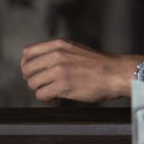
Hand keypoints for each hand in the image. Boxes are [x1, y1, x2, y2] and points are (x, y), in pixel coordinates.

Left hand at [20, 38, 141, 103]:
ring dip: (40, 91)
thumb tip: (40, 65)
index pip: (27, 53)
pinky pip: (41, 95)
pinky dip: (46, 100)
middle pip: (27, 69)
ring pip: (33, 84)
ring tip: (52, 93)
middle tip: (42, 86)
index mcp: (59, 44)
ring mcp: (59, 69)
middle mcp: (57, 54)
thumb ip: (58, 53)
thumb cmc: (99, 65)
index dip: (26, 65)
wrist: (116, 73)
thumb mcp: (75, 50)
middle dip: (32, 80)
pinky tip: (55, 99)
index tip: (33, 73)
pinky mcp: (62, 85)